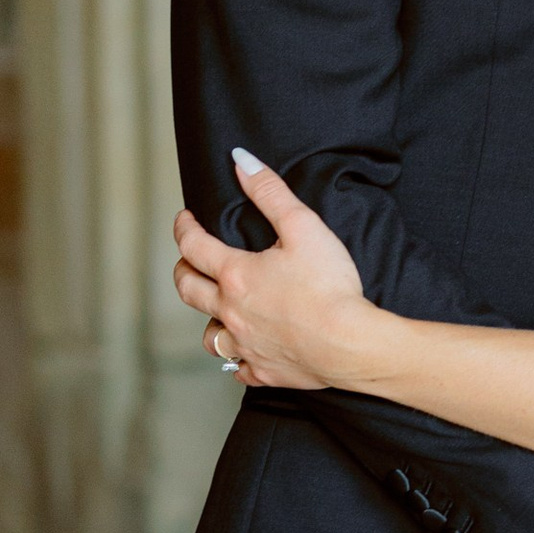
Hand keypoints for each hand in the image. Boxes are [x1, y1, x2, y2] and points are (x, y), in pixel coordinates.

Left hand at [172, 153, 373, 389]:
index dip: (184, 228)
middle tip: (189, 261)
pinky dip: (237, 358)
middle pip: (188, 290)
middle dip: (184, 270)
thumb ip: (270, 192)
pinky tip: (246, 351)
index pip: (194, 246)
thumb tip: (241, 161)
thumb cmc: (329, 287)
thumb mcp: (303, 227)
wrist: (350, 344)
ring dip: (208, 319)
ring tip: (217, 310)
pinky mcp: (263, 371)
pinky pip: (238, 368)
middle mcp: (231, 311)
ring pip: (209, 336)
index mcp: (236, 274)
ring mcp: (245, 345)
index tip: (185, 220)